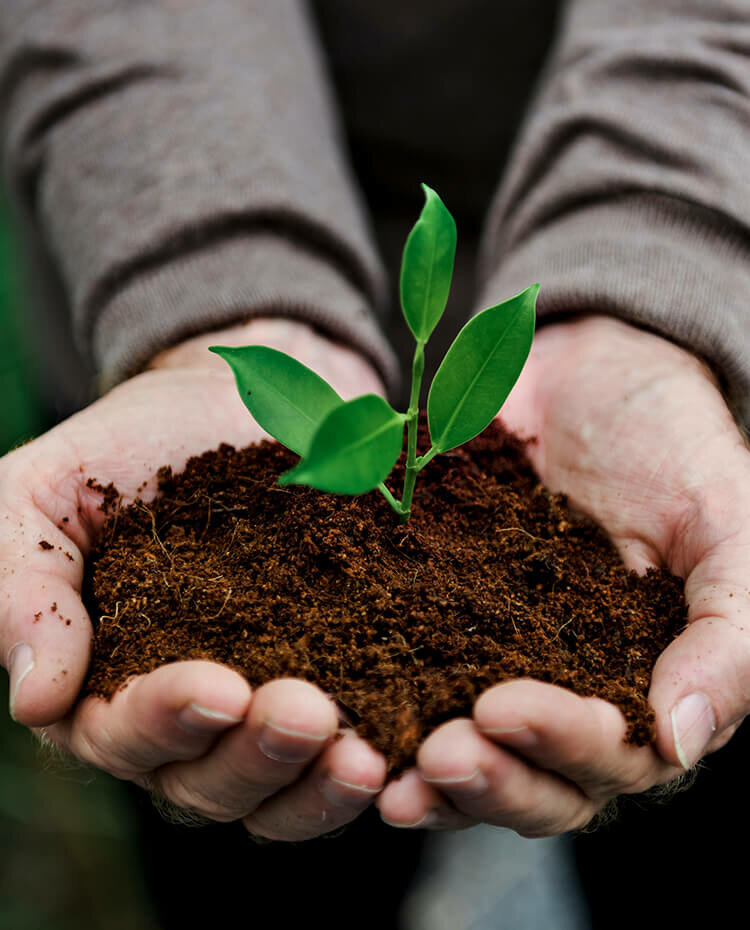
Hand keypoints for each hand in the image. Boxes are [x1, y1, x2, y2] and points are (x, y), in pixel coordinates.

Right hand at [1, 318, 386, 840]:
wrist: (232, 403)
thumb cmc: (130, 447)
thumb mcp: (44, 495)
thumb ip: (22, 586)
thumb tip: (36, 700)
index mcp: (105, 683)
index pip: (121, 734)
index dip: (165, 721)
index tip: (217, 685)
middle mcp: (187, 720)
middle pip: (209, 783)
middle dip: (255, 756)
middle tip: (305, 713)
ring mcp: (263, 708)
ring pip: (281, 791)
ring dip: (318, 785)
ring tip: (364, 756)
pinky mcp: (335, 682)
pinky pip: (345, 753)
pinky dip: (371, 767)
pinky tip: (405, 752)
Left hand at [377, 315, 749, 835]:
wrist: (588, 374)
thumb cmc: (674, 447)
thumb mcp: (726, 524)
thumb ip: (726, 634)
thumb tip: (679, 742)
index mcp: (643, 687)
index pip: (612, 757)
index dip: (562, 746)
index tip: (502, 707)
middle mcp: (567, 693)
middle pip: (533, 779)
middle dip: (487, 778)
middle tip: (435, 753)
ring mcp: (495, 661)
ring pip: (468, 752)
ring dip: (425, 773)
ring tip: (375, 766)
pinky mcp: (435, 622)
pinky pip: (403, 677)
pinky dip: (375, 706)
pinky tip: (339, 712)